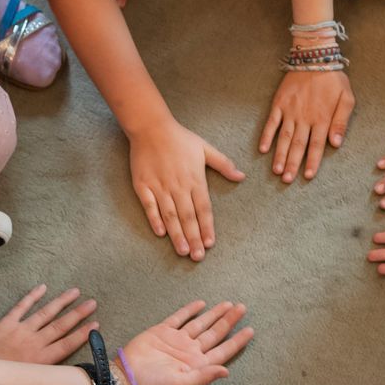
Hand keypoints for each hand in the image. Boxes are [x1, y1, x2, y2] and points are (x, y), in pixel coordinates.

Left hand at [0, 285, 98, 364]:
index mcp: (41, 360)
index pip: (67, 344)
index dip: (82, 334)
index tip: (96, 324)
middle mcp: (35, 342)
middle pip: (61, 325)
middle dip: (78, 314)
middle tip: (92, 303)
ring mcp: (22, 330)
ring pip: (46, 313)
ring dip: (61, 302)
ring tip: (75, 292)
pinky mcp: (7, 323)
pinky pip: (21, 307)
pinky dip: (32, 296)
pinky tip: (42, 288)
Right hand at [117, 299, 253, 384]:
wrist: (127, 376)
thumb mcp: (182, 384)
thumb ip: (205, 376)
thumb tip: (227, 371)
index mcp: (198, 364)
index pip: (223, 350)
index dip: (237, 340)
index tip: (251, 330)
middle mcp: (190, 350)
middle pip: (215, 333)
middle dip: (229, 321)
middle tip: (243, 308)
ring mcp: (177, 339)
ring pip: (201, 323)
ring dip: (215, 314)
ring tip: (229, 305)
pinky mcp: (162, 331)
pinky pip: (180, 318)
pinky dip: (190, 310)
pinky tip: (201, 304)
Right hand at [128, 117, 246, 260]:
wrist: (151, 127)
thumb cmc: (180, 138)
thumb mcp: (205, 148)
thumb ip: (223, 164)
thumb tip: (241, 176)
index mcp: (195, 179)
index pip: (203, 208)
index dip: (207, 227)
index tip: (210, 243)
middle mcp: (178, 186)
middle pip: (188, 216)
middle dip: (194, 237)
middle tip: (198, 257)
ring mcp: (159, 186)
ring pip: (170, 215)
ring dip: (177, 234)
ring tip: (183, 251)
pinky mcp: (143, 186)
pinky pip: (149, 206)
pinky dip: (154, 219)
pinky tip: (161, 233)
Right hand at [262, 68, 354, 181]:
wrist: (315, 57)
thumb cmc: (334, 79)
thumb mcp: (347, 98)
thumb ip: (341, 122)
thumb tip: (336, 144)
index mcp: (322, 118)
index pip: (317, 145)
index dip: (312, 162)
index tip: (307, 176)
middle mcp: (305, 117)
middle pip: (298, 145)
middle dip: (293, 164)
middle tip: (287, 181)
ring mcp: (290, 111)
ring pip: (284, 138)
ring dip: (280, 155)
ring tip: (277, 171)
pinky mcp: (279, 103)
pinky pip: (271, 122)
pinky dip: (266, 136)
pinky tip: (262, 150)